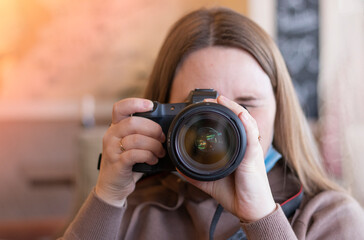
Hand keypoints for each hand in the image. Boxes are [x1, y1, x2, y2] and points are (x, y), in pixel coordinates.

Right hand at [95, 98, 165, 206]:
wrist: (112, 186)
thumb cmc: (126, 163)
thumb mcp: (131, 144)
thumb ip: (141, 134)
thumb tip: (165, 129)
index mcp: (115, 127)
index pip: (120, 108)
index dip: (135, 103)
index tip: (150, 105)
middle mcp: (111, 136)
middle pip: (133, 123)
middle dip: (153, 129)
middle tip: (162, 138)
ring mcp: (112, 150)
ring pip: (137, 139)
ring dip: (154, 145)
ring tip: (160, 152)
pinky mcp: (117, 163)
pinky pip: (136, 154)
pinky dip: (148, 156)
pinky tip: (153, 160)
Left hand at [182, 95, 275, 221]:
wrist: (249, 210)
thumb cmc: (234, 193)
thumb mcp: (209, 181)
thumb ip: (194, 173)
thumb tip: (177, 167)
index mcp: (235, 149)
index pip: (229, 125)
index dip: (219, 113)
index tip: (204, 106)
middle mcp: (244, 145)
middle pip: (237, 118)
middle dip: (224, 106)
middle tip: (209, 99)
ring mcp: (250, 149)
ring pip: (245, 121)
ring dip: (233, 108)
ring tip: (220, 100)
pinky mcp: (254, 156)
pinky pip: (251, 135)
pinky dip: (245, 122)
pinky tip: (239, 114)